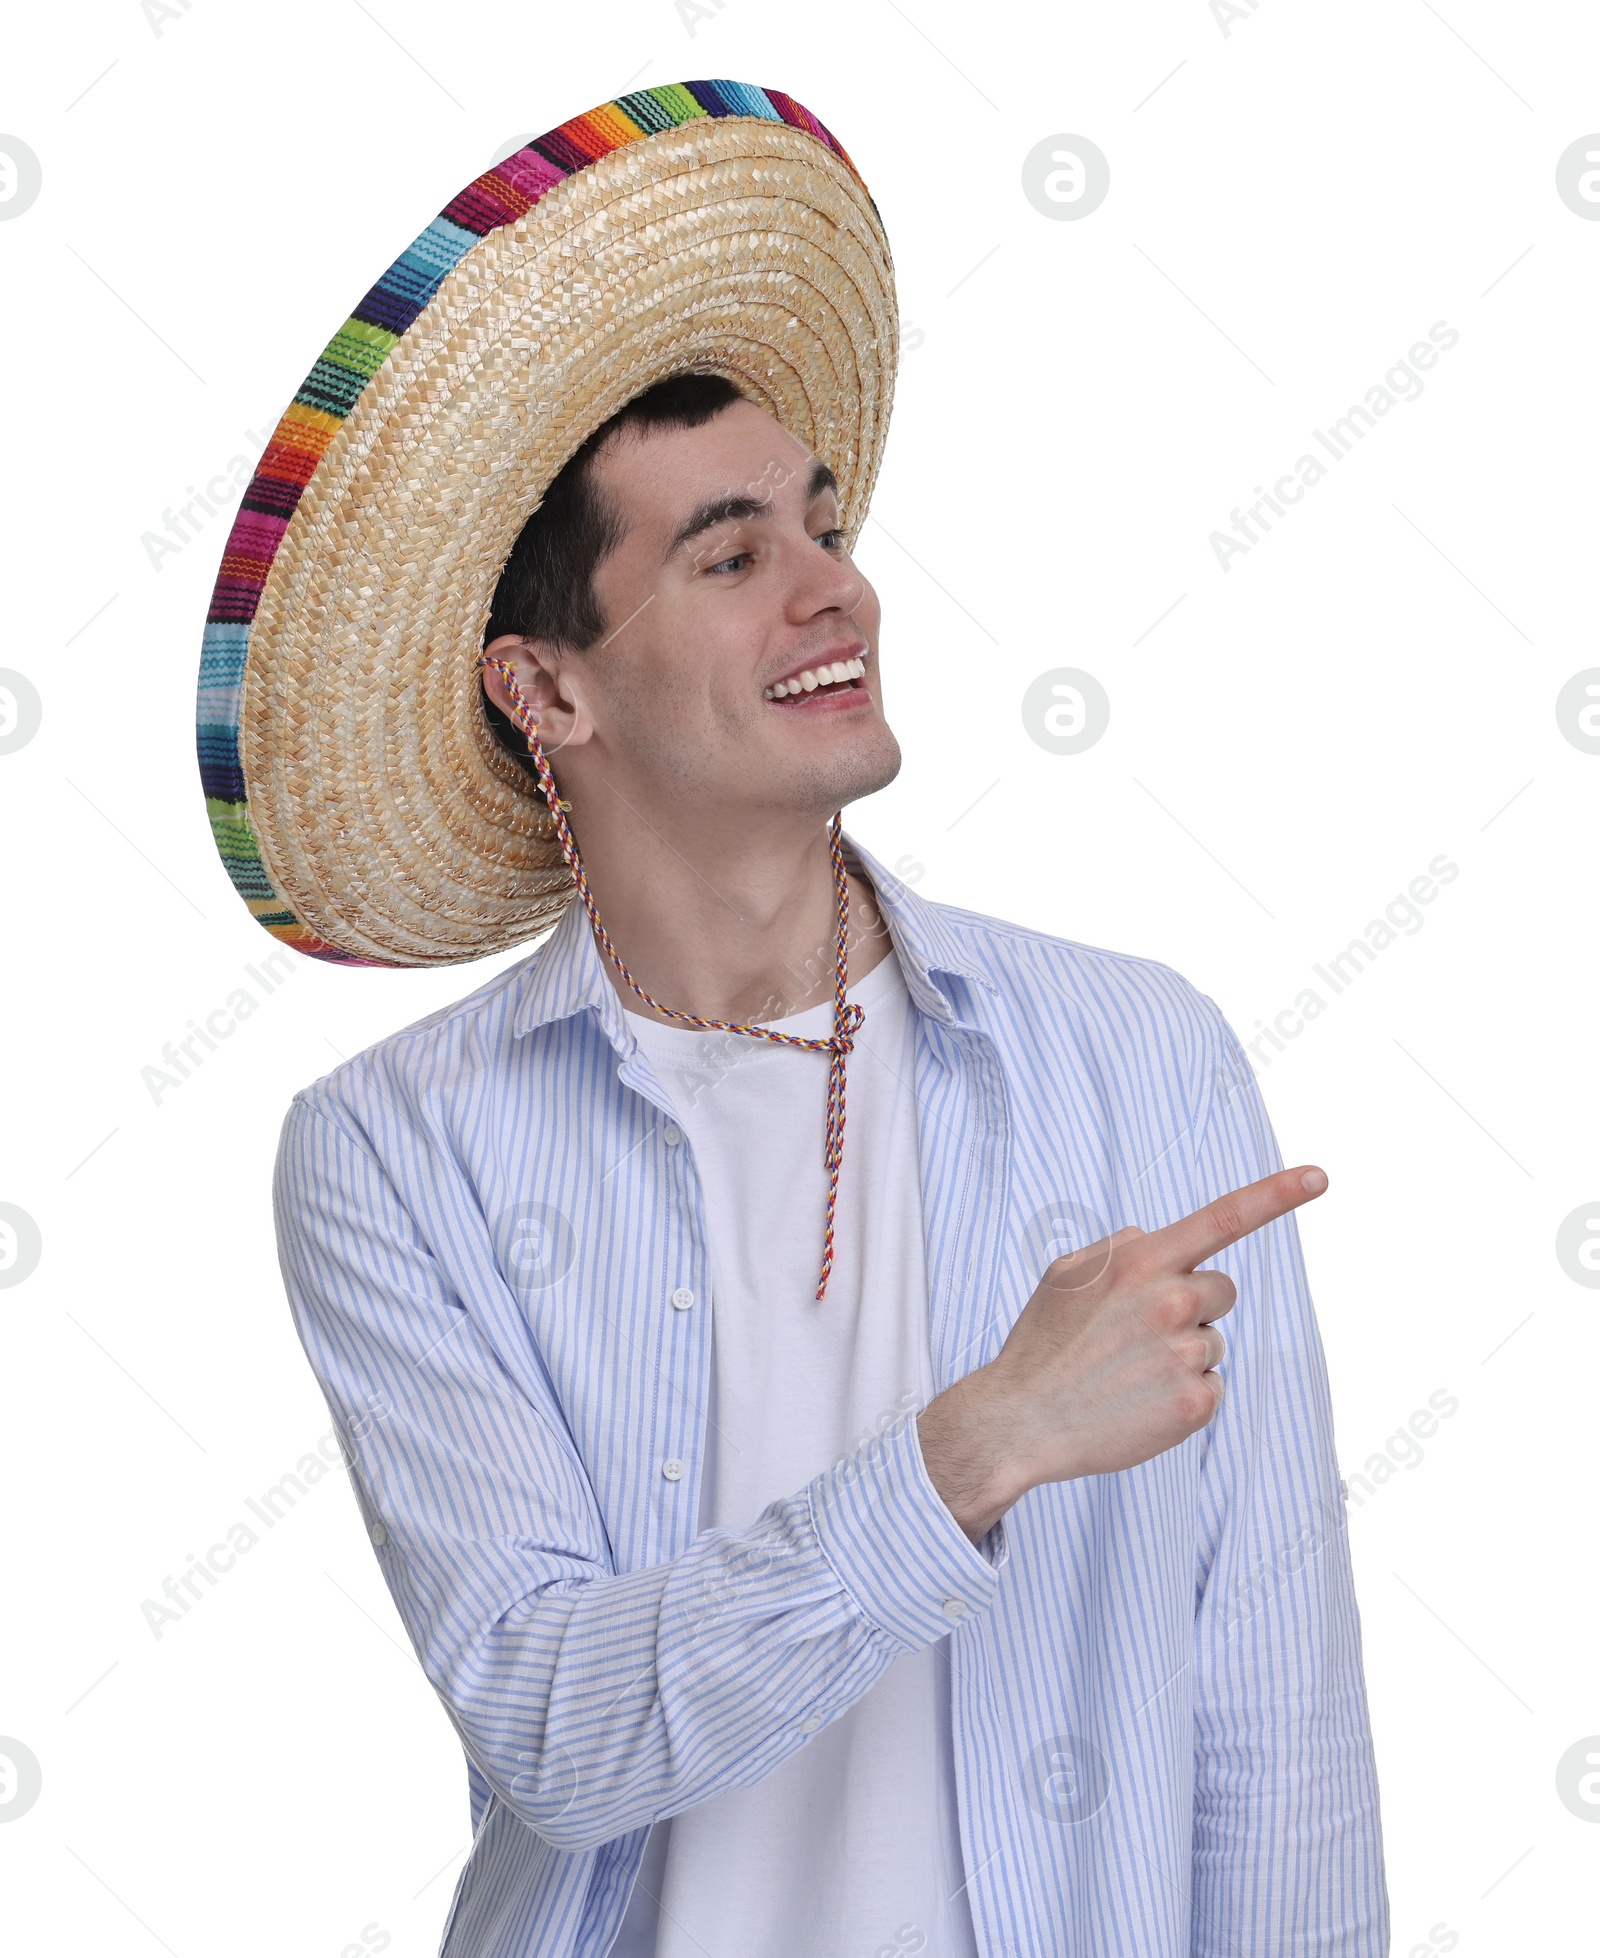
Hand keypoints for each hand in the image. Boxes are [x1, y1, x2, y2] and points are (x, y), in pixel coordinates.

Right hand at [917, 1166, 1327, 1540]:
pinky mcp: (1195, 1405)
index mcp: (1142, 1261)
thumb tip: (1157, 1241)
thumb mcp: (1067, 1274)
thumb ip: (1121, 1248)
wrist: (1021, 1421)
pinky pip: (1212, 1386)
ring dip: (1183, 1353)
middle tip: (1138, 1332)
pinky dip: (1184, 1395)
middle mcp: (1172, 1301)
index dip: (1277, 1194)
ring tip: (1129, 1373)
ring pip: (1214, 1342)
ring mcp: (1185, 1355)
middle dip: (1193, 1303)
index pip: (1223, 1217)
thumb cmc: (1043, 1344)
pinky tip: (1140, 1403)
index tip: (1319, 1175)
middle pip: (1222, 1289)